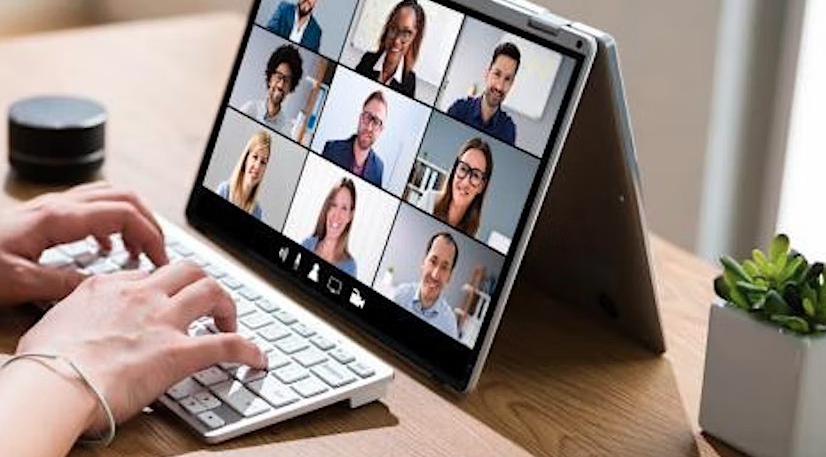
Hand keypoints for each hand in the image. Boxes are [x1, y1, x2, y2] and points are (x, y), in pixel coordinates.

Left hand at [0, 181, 167, 306]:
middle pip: (124, 196)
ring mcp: (52, 207)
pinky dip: (112, 222)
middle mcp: (59, 205)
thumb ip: (65, 284)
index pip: (124, 214)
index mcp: (58, 218)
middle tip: (159, 254)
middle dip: (150, 223)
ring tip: (139, 250)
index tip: (161, 262)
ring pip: (110, 196)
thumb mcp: (18, 283)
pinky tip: (107, 247)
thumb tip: (106, 288)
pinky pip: (92, 207)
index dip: (151, 236)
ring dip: (133, 219)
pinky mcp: (45, 216)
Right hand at [15, 261, 266, 429]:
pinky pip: (227, 344)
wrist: (54, 385)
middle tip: (208, 304)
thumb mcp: (54, 323)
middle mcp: (141, 296)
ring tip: (231, 322)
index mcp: (109, 288)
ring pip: (212, 291)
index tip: (169, 300)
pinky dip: (248, 350)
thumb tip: (81, 323)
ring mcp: (163, 321)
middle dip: (203, 283)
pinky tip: (257, 358)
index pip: (149, 276)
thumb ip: (77, 315)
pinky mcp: (180, 352)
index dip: (164, 287)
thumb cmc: (46, 365)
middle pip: (188, 270)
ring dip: (228, 306)